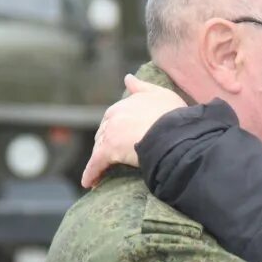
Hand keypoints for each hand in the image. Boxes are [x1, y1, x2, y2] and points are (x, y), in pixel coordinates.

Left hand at [80, 74, 187, 188]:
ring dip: (98, 160)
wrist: (172, 131)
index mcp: (124, 104)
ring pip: (99, 149)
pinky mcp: (108, 151)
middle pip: (104, 133)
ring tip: (99, 174)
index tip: (119, 139)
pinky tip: (89, 183)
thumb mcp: (159, 94)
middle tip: (110, 159)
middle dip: (105, 145)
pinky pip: (96, 165)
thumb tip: (128, 78)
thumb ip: (141, 87)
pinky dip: (91, 174)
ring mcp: (110, 134)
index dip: (116, 130)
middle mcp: (113, 117)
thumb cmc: (171, 114)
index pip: (114, 119)